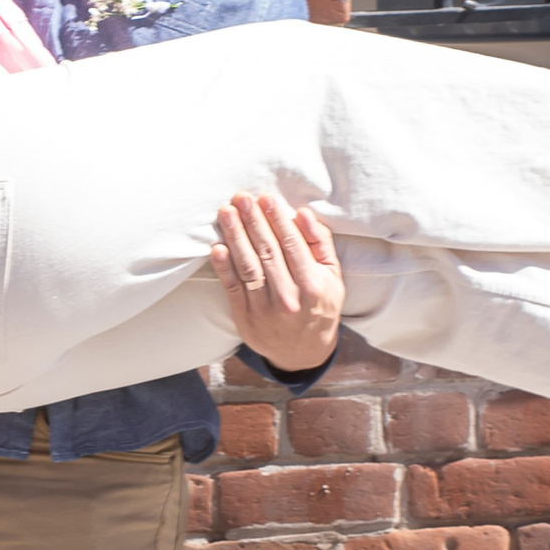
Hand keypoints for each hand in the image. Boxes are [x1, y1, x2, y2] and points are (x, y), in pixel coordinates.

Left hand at [210, 192, 343, 373]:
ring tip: (226, 212)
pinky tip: (217, 246)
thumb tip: (302, 213)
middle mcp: (288, 298)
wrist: (304, 352)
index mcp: (312, 286)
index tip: (265, 198)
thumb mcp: (332, 276)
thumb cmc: (320, 305)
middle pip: (266, 251)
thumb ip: (320, 243)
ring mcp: (264, 309)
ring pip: (247, 266)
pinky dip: (223, 267)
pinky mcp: (245, 317)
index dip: (276, 219)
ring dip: (234, 236)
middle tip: (241, 197)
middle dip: (252, 221)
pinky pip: (232, 288)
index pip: (291, 245)